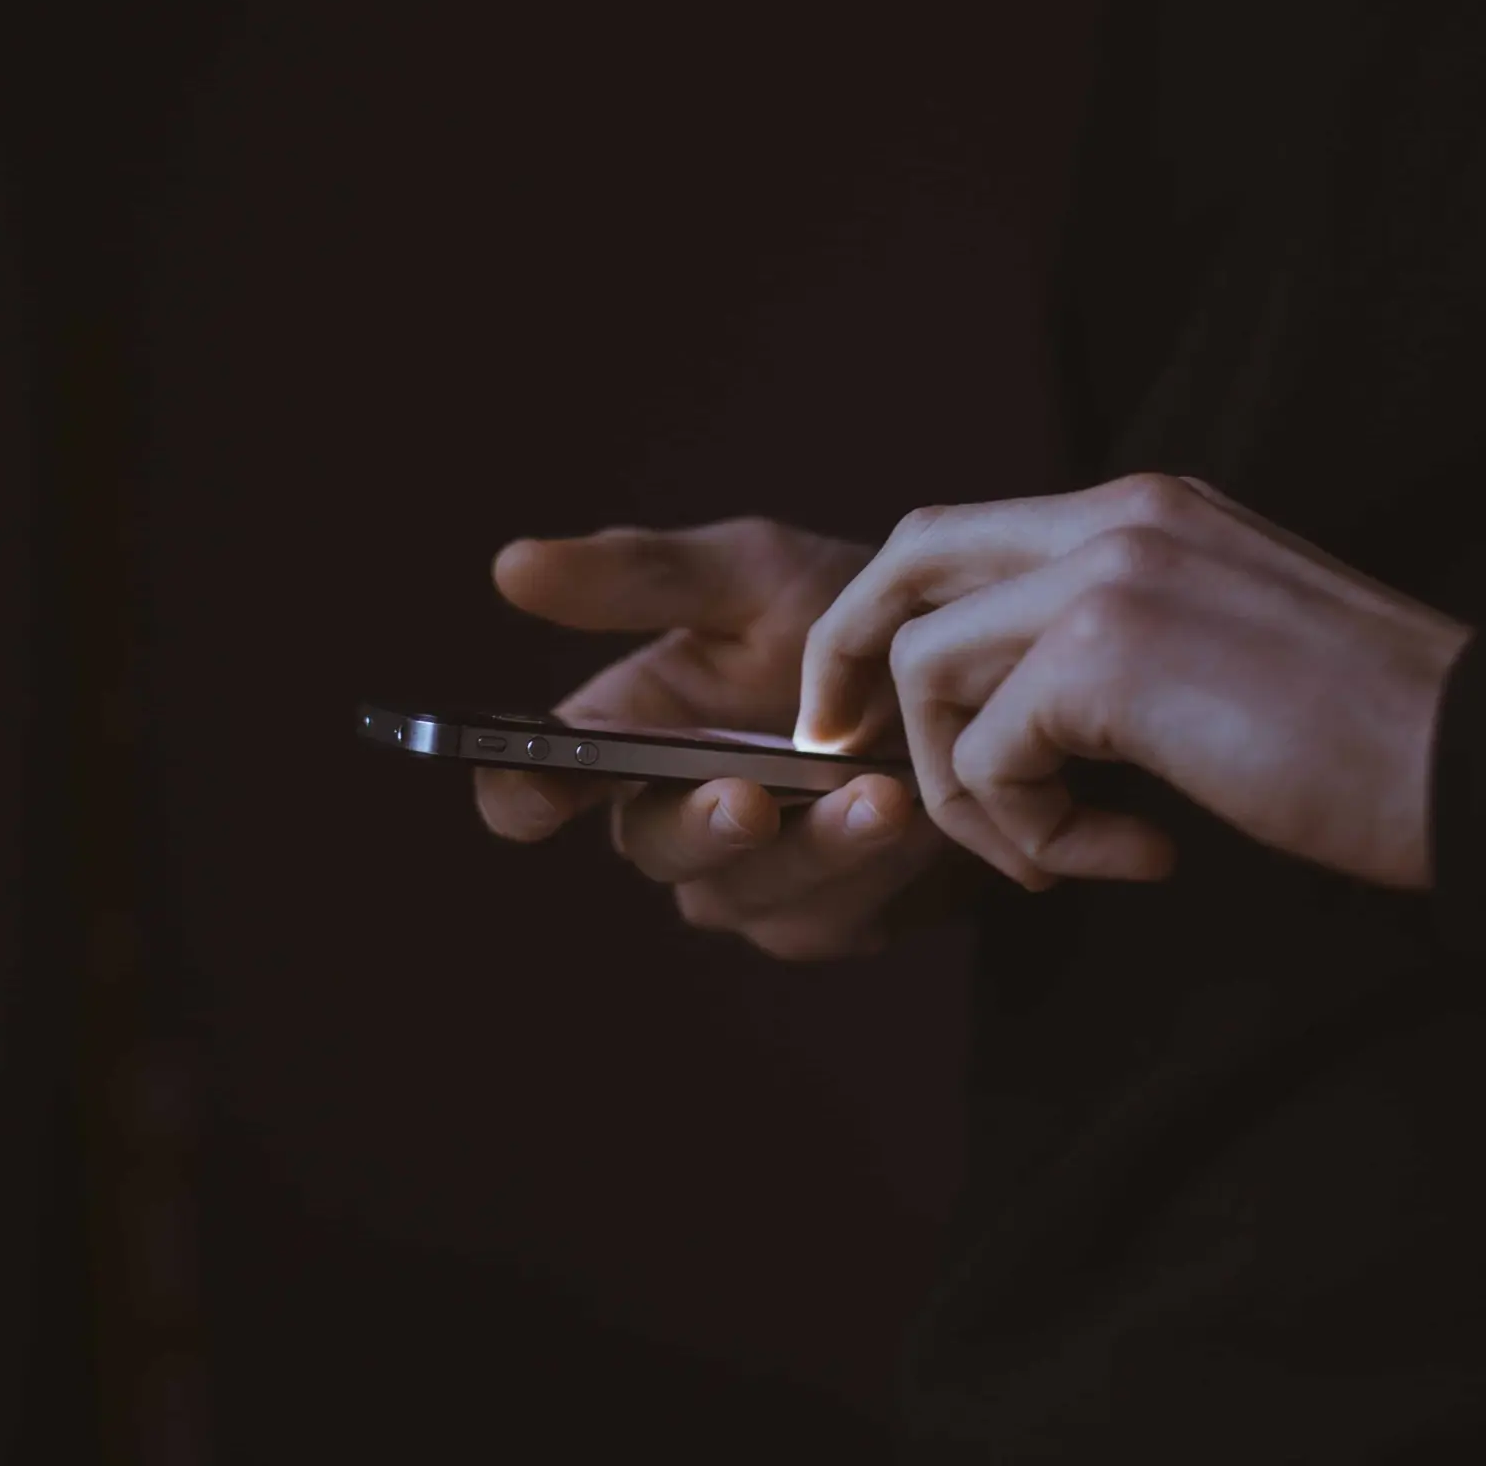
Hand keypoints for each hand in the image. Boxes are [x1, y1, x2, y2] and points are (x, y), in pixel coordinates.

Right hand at [476, 518, 964, 960]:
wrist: (974, 672)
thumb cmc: (846, 613)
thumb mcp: (752, 574)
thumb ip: (641, 577)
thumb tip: (510, 565)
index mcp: (627, 733)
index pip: (536, 786)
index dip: (522, 796)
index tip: (539, 791)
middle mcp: (673, 817)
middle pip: (652, 849)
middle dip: (701, 827)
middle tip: (749, 800)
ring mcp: (748, 880)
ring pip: (746, 894)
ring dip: (813, 849)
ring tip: (879, 794)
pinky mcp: (827, 919)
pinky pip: (830, 915)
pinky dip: (874, 868)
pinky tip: (918, 818)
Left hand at [795, 474, 1474, 891]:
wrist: (1482, 760)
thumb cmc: (1370, 737)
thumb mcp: (1223, 648)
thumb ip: (1117, 644)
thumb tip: (1011, 710)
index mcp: (1146, 508)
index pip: (961, 533)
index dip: (891, 618)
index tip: (869, 710)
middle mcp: (1116, 515)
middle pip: (906, 561)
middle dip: (849, 662)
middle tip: (841, 755)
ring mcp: (1109, 573)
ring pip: (928, 669)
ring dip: (968, 789)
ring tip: (1058, 854)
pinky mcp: (1109, 655)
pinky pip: (990, 755)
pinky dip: (1030, 833)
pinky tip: (1130, 857)